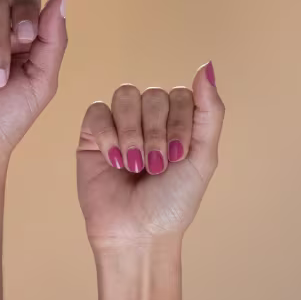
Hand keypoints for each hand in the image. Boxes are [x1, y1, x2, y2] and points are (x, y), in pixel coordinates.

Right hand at [77, 62, 224, 246]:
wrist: (136, 233)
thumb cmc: (172, 203)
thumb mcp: (202, 158)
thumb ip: (209, 112)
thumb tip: (206, 66)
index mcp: (179, 122)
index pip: (181, 95)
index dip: (179, 123)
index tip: (178, 157)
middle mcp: (149, 119)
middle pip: (152, 95)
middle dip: (156, 133)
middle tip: (154, 166)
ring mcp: (119, 125)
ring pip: (125, 96)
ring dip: (132, 133)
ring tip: (133, 165)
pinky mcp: (91, 135)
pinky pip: (97, 111)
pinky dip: (107, 135)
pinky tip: (113, 161)